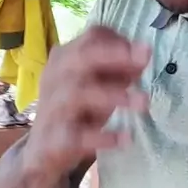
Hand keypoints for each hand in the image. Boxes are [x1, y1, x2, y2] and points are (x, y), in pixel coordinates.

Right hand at [24, 26, 150, 177]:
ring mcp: (54, 106)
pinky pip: (77, 135)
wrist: (43, 150)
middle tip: (144, 60)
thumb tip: (144, 55)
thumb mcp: (100, 85)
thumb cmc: (78, 109)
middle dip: (115, 55)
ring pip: (79, 94)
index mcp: (67, 58)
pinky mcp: (55, 138)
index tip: (144, 50)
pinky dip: (102, 136)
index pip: (92, 36)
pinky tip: (125, 139)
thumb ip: (121, 70)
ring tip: (144, 102)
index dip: (120, 41)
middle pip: (81, 57)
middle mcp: (56, 76)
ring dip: (114, 95)